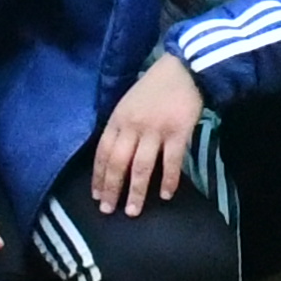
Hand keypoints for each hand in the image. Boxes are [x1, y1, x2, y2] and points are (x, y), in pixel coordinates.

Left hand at [89, 51, 206, 215]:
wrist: (183, 70)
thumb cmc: (154, 87)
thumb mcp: (128, 103)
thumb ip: (121, 127)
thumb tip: (114, 157)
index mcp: (118, 119)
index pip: (103, 152)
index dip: (99, 176)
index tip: (97, 195)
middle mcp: (132, 126)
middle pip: (118, 163)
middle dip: (112, 189)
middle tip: (108, 211)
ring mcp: (155, 130)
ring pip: (141, 166)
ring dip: (136, 191)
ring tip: (133, 211)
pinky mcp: (178, 132)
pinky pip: (170, 161)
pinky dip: (168, 180)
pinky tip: (165, 195)